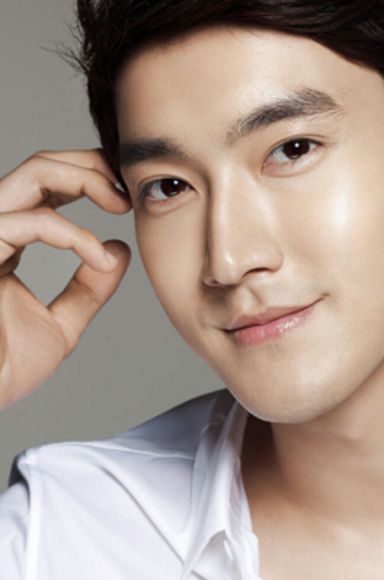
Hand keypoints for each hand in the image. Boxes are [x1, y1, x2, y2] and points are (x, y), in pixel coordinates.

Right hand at [0, 149, 131, 409]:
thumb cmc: (4, 368)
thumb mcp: (60, 323)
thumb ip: (88, 290)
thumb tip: (118, 252)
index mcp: (6, 242)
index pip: (44, 190)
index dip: (87, 179)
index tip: (126, 197)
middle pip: (39, 167)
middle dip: (90, 165)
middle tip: (129, 186)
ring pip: (32, 174)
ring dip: (86, 179)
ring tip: (123, 203)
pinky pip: (31, 222)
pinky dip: (75, 236)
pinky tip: (100, 259)